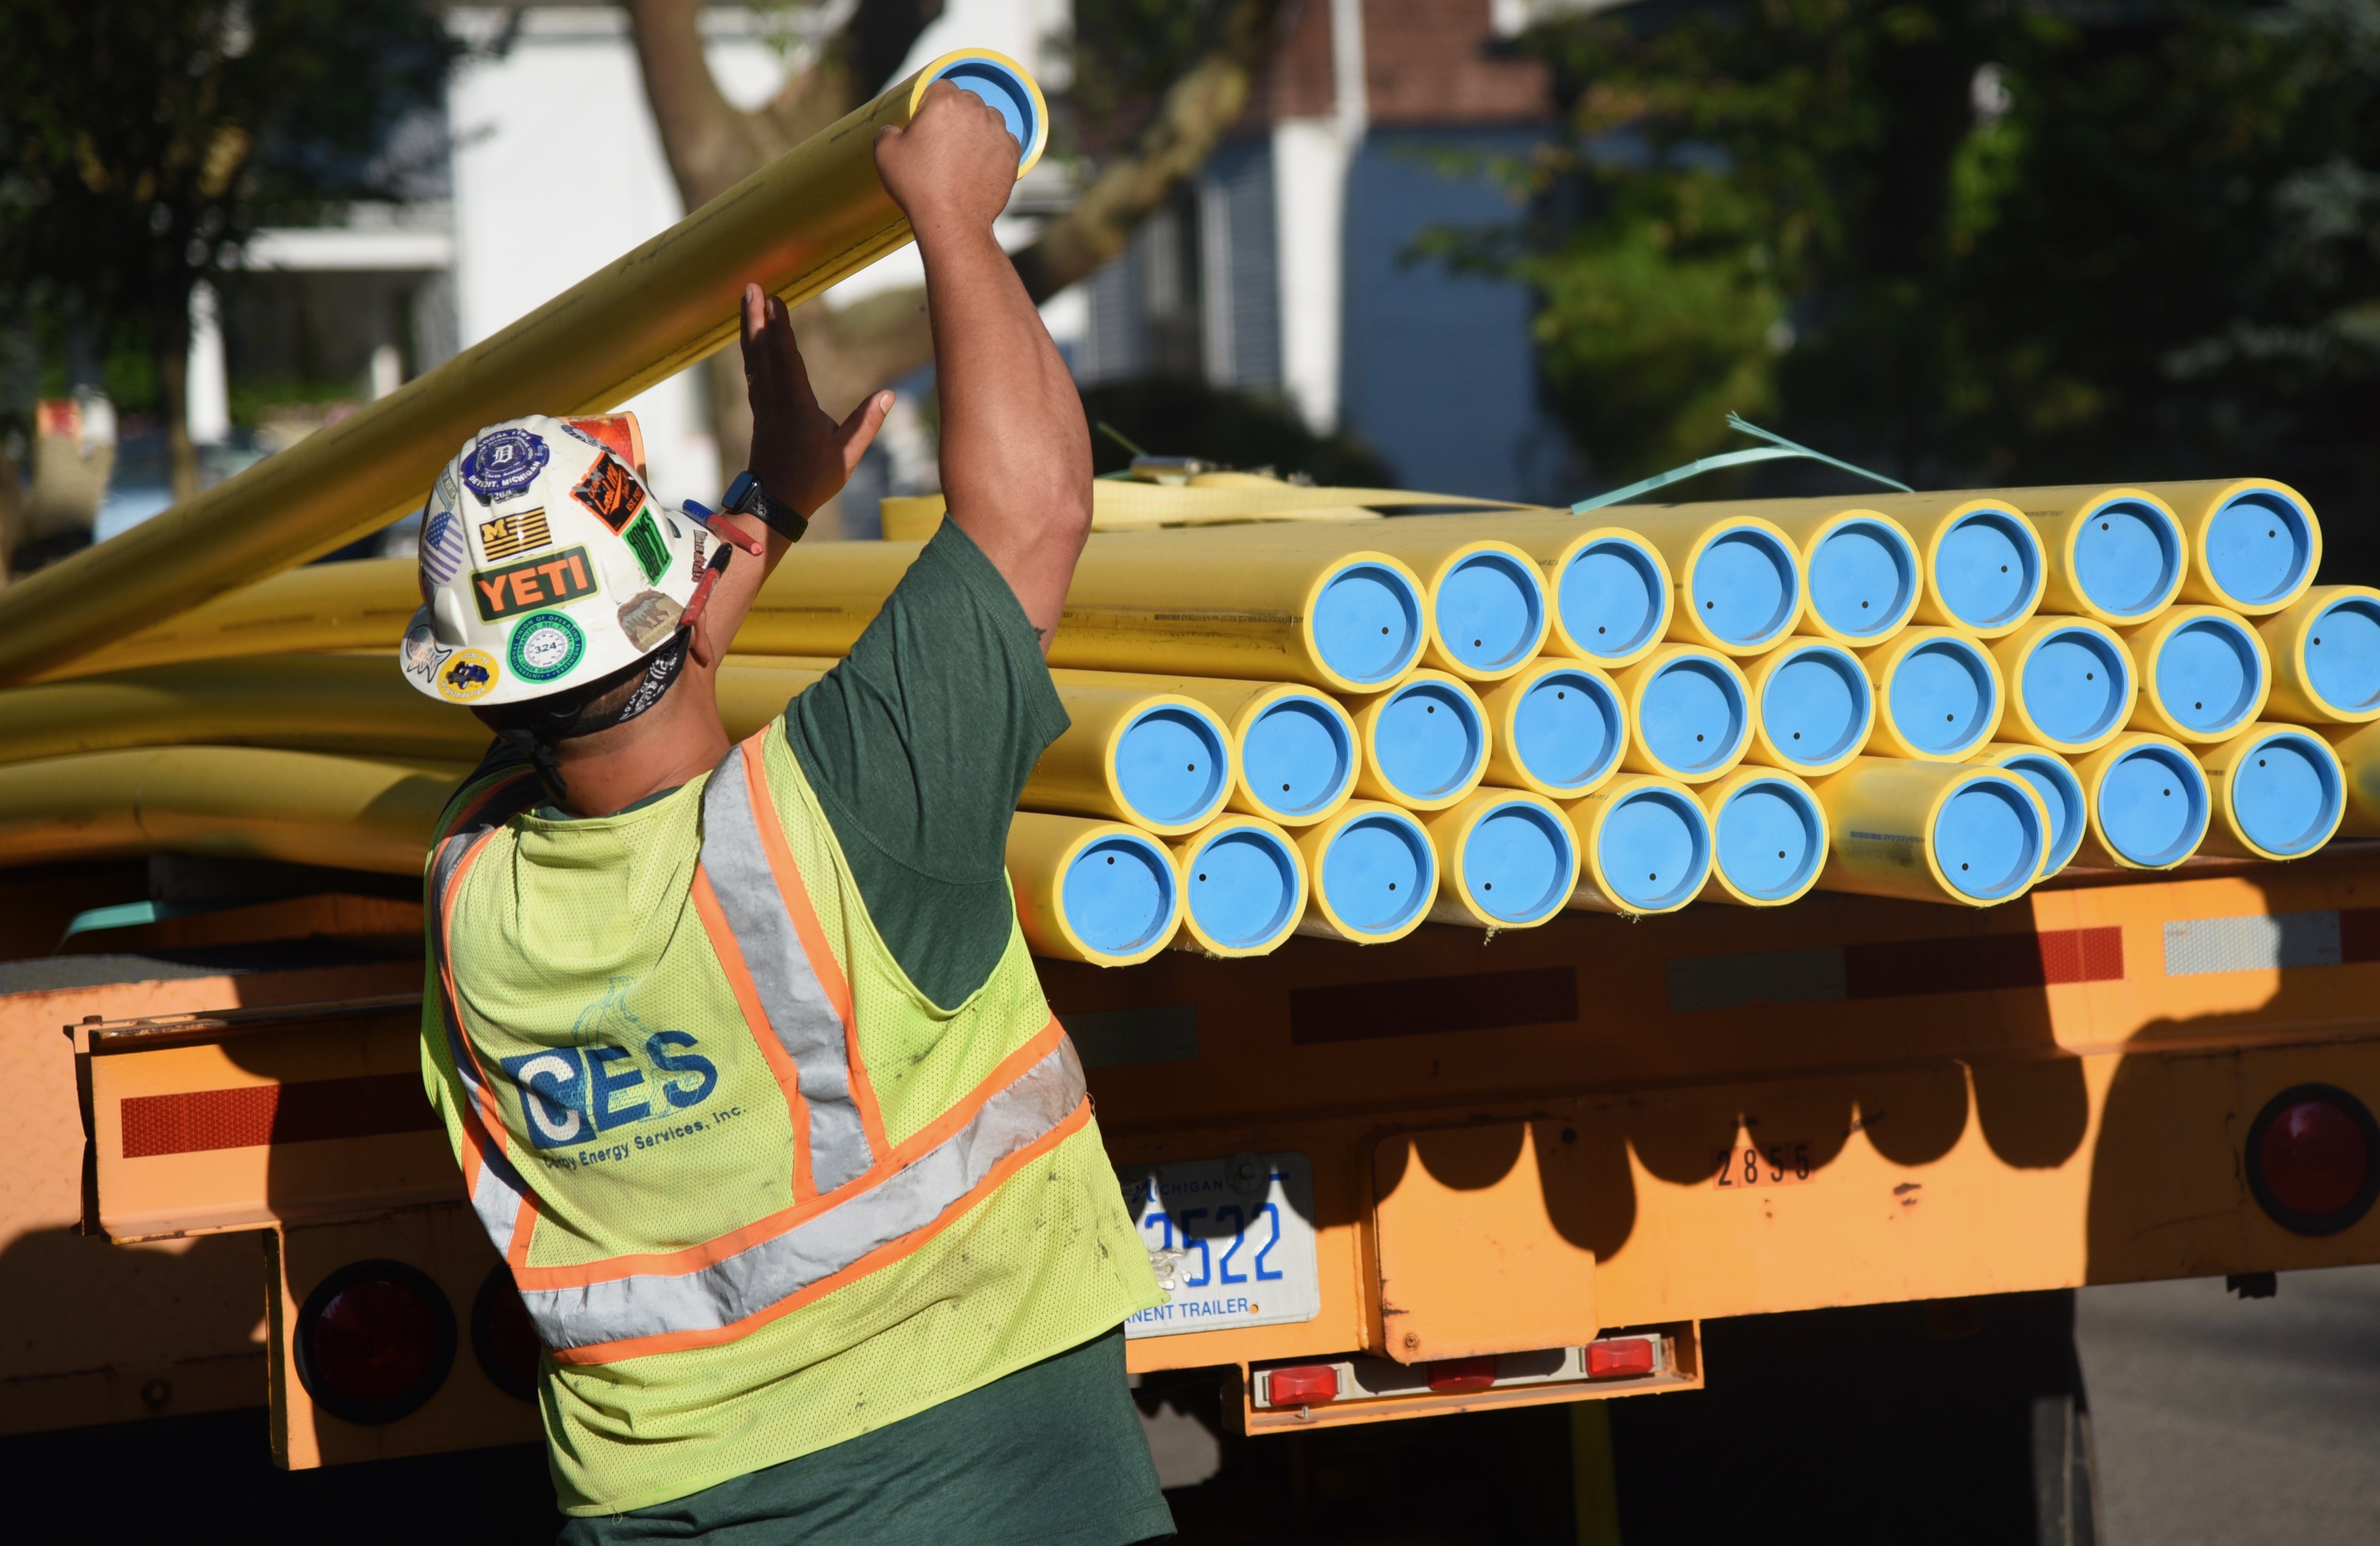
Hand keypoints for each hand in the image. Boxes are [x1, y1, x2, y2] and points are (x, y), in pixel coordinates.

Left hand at [739, 283, 890, 520]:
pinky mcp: (759, 413)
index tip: (775, 300)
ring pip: (753, 360)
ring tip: (747, 303)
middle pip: (762, 351)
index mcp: (796, 408)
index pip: (786, 359)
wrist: (774, 505)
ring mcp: (762, 406)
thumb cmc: (812, 481)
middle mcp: (774, 402)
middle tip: (751, 286)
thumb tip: (889, 395)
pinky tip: (752, 340)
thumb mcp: (847, 455)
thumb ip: (866, 423)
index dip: (780, 328)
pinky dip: (751, 351)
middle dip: (756, 317)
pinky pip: (752, 373)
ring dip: (750, 329)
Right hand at [874, 80, 1020, 242]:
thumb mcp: (885, 152)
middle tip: (942, 141)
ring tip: (962, 152)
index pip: (940, 87)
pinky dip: (993, 148)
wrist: (953, 221)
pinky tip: (980, 163)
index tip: (925, 122)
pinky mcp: (1011, 154)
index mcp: (945, 101)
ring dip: (976, 129)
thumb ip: (888, 130)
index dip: (931, 103)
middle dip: (955, 115)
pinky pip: (1003, 141)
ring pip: (988, 119)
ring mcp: (998, 132)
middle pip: (966, 101)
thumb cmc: (918, 186)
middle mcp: (976, 110)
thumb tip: (894, 129)